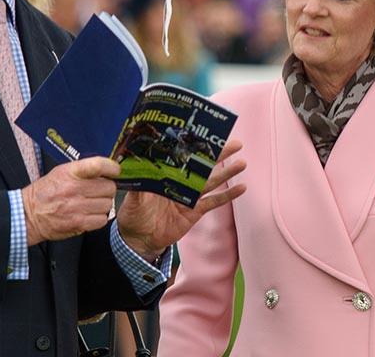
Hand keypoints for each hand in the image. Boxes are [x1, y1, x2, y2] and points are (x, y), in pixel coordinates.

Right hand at [22, 157, 118, 245]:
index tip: (115, 171)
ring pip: (107, 204)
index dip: (112, 168)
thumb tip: (107, 168)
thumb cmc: (46, 193)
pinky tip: (89, 215)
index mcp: (70, 172)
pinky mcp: (78, 223)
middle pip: (109, 187)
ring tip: (90, 204)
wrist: (28, 215)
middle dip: (106, 190)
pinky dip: (98, 218)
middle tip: (97, 192)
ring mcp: (76, 206)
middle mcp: (74, 188)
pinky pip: (102, 219)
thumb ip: (83, 170)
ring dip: (102, 205)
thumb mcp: (60, 172)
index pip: (99, 165)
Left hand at [117, 140, 247, 259]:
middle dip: (219, 155)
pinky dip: (227, 195)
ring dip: (227, 173)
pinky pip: (214, 202)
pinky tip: (241, 188)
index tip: (209, 134)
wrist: (138, 239)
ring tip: (242, 163)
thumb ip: (141, 180)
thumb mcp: (134, 196)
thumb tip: (140, 160)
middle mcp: (180, 183)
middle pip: (202, 166)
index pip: (184, 156)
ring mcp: (189, 197)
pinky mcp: (195, 212)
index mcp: (166, 175)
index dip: (196, 146)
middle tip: (236, 143)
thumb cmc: (133, 215)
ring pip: (212, 181)